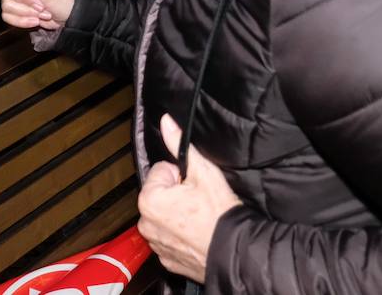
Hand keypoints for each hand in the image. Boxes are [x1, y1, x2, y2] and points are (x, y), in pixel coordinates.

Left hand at [137, 114, 241, 284]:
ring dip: (177, 214)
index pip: (161, 171)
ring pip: (164, 216)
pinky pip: (170, 237)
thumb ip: (178, 143)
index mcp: (149, 199)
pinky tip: (196, 233)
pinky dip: (180, 234)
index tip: (194, 186)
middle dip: (176, 194)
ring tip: (199, 217)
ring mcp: (156, 243)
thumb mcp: (202, 170)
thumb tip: (166, 122)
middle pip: (160, 194)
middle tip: (198, 201)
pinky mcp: (167, 259)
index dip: (180, 175)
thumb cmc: (219, 212)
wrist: (235, 251)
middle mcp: (146, 223)